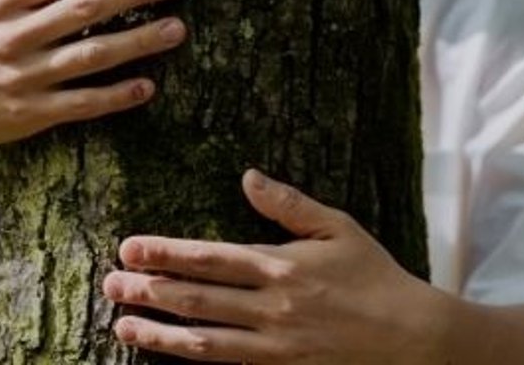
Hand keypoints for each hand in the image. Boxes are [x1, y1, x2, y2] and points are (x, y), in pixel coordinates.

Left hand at [102, 170, 453, 363]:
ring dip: (157, 332)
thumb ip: (290, 204)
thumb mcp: (338, 227)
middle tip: (111, 282)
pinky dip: (190, 356)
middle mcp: (271, 306)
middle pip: (196, 297)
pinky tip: (166, 349)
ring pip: (201, 339)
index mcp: (281, 265)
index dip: (165, 252)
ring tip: (122, 325)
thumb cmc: (375, 277)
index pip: (210, 256)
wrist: (411, 337)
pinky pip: (225, 361)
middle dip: (148, 290)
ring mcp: (273, 342)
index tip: (130, 246)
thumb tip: (248, 176)